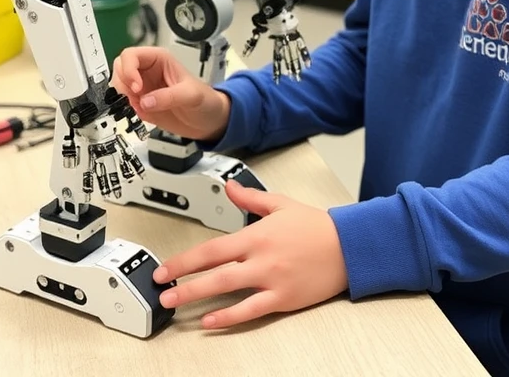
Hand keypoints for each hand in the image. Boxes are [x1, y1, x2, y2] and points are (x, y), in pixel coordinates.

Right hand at [111, 46, 230, 141]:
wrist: (208, 122)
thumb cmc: (205, 100)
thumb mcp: (191, 96)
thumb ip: (169, 97)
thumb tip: (145, 101)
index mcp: (159, 60)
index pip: (132, 55)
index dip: (129, 70)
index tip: (136, 87)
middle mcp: (147, 71)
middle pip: (120, 68)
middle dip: (123, 83)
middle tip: (135, 97)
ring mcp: (142, 88)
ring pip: (118, 86)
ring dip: (123, 97)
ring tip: (142, 106)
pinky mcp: (140, 104)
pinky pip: (123, 103)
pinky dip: (126, 109)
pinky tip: (142, 113)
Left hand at [153, 180, 348, 327]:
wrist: (347, 246)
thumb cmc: (316, 226)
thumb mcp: (281, 204)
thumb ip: (250, 198)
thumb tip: (229, 187)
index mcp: (257, 234)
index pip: (213, 248)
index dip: (185, 259)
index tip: (166, 268)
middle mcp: (261, 258)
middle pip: (215, 271)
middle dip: (184, 282)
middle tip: (161, 291)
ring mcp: (272, 280)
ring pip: (228, 292)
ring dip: (198, 299)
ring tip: (176, 305)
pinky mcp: (283, 299)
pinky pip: (251, 310)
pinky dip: (229, 318)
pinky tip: (211, 322)